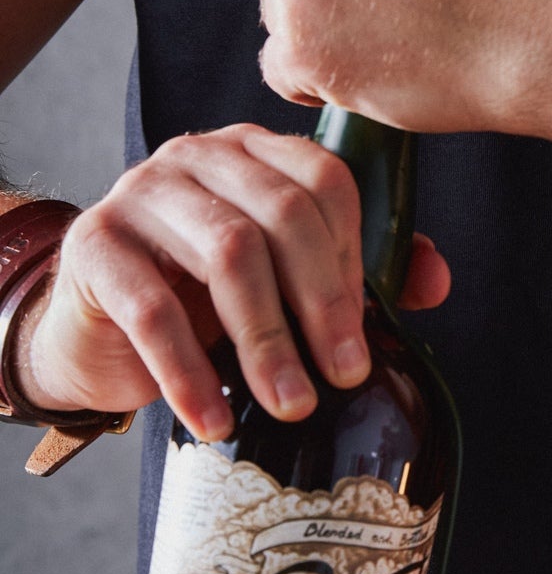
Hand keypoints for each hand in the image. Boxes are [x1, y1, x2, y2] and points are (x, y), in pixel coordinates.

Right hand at [19, 125, 450, 440]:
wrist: (98, 338)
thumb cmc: (201, 306)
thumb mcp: (283, 288)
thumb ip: (357, 275)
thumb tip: (435, 282)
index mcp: (254, 153)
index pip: (324, 180)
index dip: (353, 256)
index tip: (367, 331)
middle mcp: (197, 156)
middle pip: (282, 215)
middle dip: (323, 303)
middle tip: (345, 375)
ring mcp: (140, 192)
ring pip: (227, 254)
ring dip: (268, 341)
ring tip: (291, 404)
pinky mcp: (94, 244)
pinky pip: (152, 310)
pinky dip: (190, 373)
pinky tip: (214, 420)